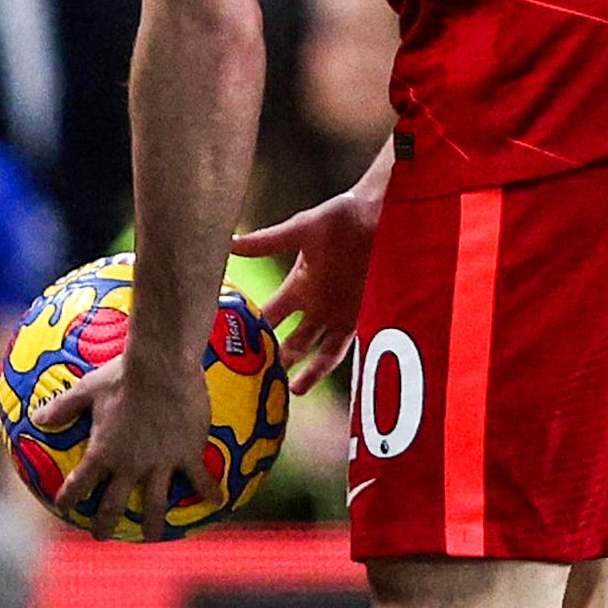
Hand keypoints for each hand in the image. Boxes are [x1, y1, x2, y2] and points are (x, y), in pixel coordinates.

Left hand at [60, 347, 212, 541]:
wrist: (162, 368)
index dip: (69, 496)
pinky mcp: (188, 455)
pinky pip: (200, 480)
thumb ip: (63, 407)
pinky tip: (217, 502)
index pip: (80, 482)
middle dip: (105, 523)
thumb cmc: (121, 375)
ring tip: (152, 537)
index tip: (63, 508)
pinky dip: (208, 492)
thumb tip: (37, 418)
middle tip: (101, 536)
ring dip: (153, 524)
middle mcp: (130, 464)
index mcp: (103, 451)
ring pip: (155, 504)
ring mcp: (160, 463)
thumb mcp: (87, 389)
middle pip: (114, 504)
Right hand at [236, 178, 384, 394]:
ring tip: (289, 390)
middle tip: (257, 379)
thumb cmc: (338, 218)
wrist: (378, 217)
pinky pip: (340, 350)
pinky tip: (315, 381)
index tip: (230, 345)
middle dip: (274, 358)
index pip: (268, 314)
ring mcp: (338, 314)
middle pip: (290, 339)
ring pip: (316, 351)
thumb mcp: (299, 230)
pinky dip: (325, 365)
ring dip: (303, 370)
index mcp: (298, 285)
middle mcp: (316, 305)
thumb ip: (266, 243)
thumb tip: (229, 244)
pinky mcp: (360, 317)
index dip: (250, 329)